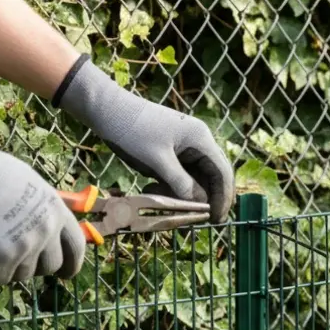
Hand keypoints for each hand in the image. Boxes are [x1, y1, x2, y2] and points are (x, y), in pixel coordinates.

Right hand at [0, 116, 84, 283]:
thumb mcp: (27, 184)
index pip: (76, 246)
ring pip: (24, 274)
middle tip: (16, 262)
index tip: (65, 273)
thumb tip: (39, 228)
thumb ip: (37, 208)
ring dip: (8, 268)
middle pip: (51, 266)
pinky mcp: (4, 257)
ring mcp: (28, 244)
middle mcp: (47, 229)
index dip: (72, 263)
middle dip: (34, 267)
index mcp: (56, 209)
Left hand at [54, 55, 235, 222]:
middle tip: (194, 219)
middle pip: (211, 176)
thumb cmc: (132, 131)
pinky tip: (151, 188)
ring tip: (159, 198)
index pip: (222, 173)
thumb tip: (201, 205)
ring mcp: (184, 146)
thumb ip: (181, 184)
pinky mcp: (171, 151)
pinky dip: (170, 186)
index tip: (216, 220)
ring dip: (182, 193)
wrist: (107, 109)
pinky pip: (179, 174)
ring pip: (194, 178)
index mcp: (200, 139)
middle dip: (203, 198)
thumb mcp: (157, 161)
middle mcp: (198, 141)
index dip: (223, 198)